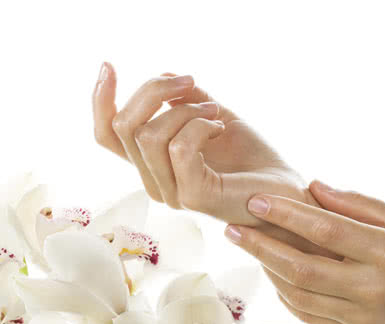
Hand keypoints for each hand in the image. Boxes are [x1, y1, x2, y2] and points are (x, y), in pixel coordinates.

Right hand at [92, 62, 311, 226]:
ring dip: (185, 109)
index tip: (108, 66)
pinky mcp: (193, 196)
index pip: (107, 136)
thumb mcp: (212, 115)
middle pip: (124, 126)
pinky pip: (180, 147)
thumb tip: (164, 75)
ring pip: (149, 134)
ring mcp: (171, 192)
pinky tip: (219, 126)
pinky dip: (200, 124)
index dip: (99, 100)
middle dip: (154, 89)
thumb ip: (185, 100)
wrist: (285, 192)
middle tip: (190, 82)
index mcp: (152, 164)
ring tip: (214, 111)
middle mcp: (154, 181)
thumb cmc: (251, 158)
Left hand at [224, 180, 384, 323]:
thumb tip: (312, 186)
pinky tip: (272, 274)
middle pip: (303, 267)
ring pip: (300, 294)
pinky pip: (309, 315)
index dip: (286, 214)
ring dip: (267, 270)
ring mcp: (362, 315)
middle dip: (261, 246)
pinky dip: (285, 295)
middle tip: (233, 228)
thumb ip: (357, 203)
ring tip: (248, 246)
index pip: (325, 230)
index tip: (256, 200)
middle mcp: (372, 287)